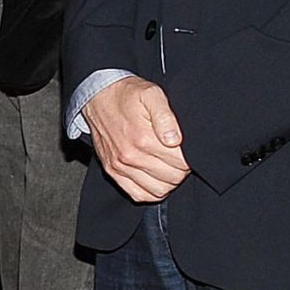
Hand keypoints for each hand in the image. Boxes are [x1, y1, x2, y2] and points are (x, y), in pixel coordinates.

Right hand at [86, 75, 190, 202]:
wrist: (98, 97)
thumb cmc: (128, 95)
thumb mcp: (151, 94)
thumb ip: (166, 116)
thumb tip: (175, 140)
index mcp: (143, 139)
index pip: (181, 164)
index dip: (190, 159)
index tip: (188, 150)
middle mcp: (130, 156)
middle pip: (172, 178)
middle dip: (182, 170)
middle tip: (180, 157)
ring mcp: (120, 167)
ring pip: (158, 191)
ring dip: (169, 182)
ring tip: (170, 166)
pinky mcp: (113, 171)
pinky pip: (138, 194)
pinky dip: (152, 192)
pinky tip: (156, 177)